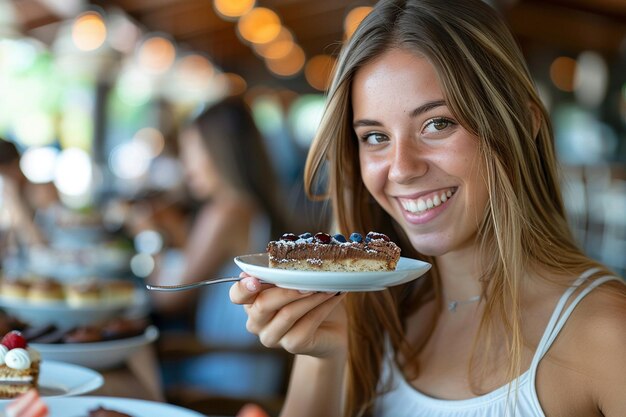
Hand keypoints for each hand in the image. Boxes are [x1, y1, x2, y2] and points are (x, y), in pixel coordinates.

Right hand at [230, 272, 347, 358]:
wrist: (331, 327)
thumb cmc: (311, 297)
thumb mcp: (297, 280)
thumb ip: (286, 270)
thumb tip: (286, 254)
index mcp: (252, 301)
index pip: (237, 295)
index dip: (244, 287)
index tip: (256, 280)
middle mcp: (256, 321)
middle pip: (263, 304)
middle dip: (287, 289)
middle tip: (309, 278)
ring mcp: (272, 336)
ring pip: (287, 314)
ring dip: (310, 297)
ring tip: (327, 285)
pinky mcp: (292, 345)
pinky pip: (306, 324)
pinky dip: (322, 307)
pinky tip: (333, 296)